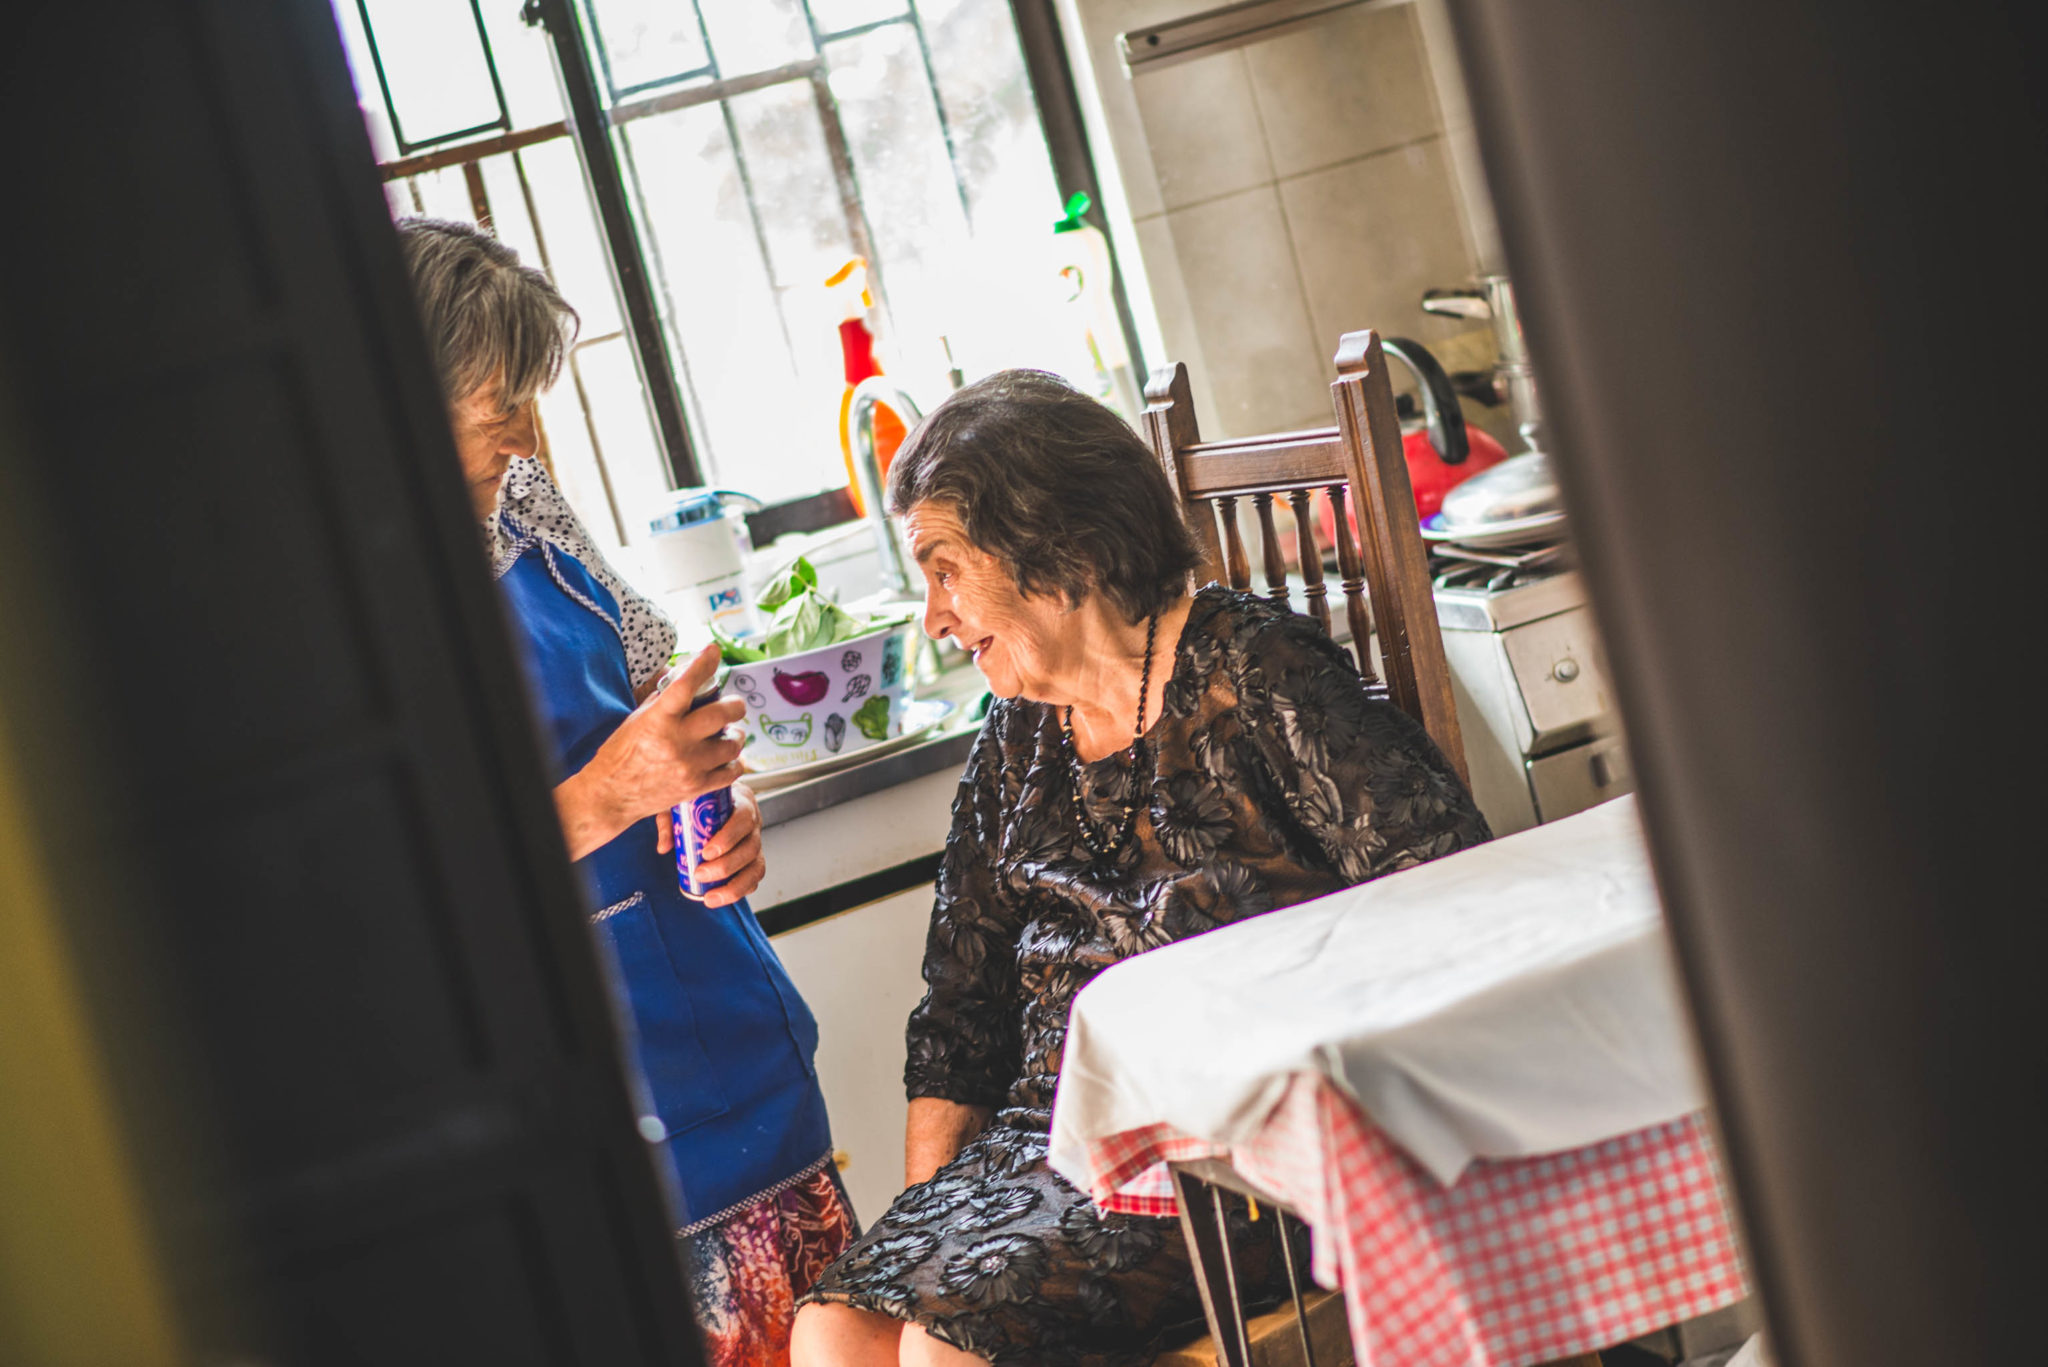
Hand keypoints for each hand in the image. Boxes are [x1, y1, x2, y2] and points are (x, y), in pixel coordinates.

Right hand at [554, 643, 744, 860]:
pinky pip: (732, 771)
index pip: (686, 684)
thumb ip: (663, 700)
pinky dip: (734, 762)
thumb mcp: (637, 719)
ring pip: (732, 743)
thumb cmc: (620, 754)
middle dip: (735, 705)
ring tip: (729, 734)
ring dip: (735, 735)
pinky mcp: (697, 787)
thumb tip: (685, 678)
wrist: (611, 795)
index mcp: (658, 719)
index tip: (714, 651)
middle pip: (723, 713)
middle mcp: (677, 740)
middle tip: (733, 706)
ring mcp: (689, 765)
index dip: (704, 663)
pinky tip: (727, 758)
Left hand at [681, 783, 765, 906]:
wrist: (714, 800)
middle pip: (750, 848)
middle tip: (699, 875)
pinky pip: (754, 879)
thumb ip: (671, 818)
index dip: (728, 838)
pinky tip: (719, 897)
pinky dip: (739, 891)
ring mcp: (756, 843)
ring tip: (710, 898)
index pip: (743, 820)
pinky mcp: (754, 860)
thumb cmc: (700, 799)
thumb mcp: (682, 801)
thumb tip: (664, 846)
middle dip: (725, 866)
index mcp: (742, 802)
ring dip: (734, 887)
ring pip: (755, 868)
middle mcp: (754, 824)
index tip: (705, 853)